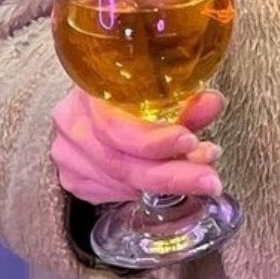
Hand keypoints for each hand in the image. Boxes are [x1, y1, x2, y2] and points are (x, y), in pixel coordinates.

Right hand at [51, 86, 224, 204]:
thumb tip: (212, 103)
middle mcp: (72, 122)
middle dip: (171, 175)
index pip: (115, 126)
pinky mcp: (73, 176)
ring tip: (198, 174)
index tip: (190, 143)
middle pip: (120, 162)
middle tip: (208, 179)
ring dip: (163, 183)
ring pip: (119, 182)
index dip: (154, 141)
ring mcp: (67, 153)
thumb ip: (185, 100)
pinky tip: (165, 180)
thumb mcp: (159, 86)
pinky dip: (142, 190)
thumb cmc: (130, 87)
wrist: (99, 96)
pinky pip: (111, 192)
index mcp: (89, 89)